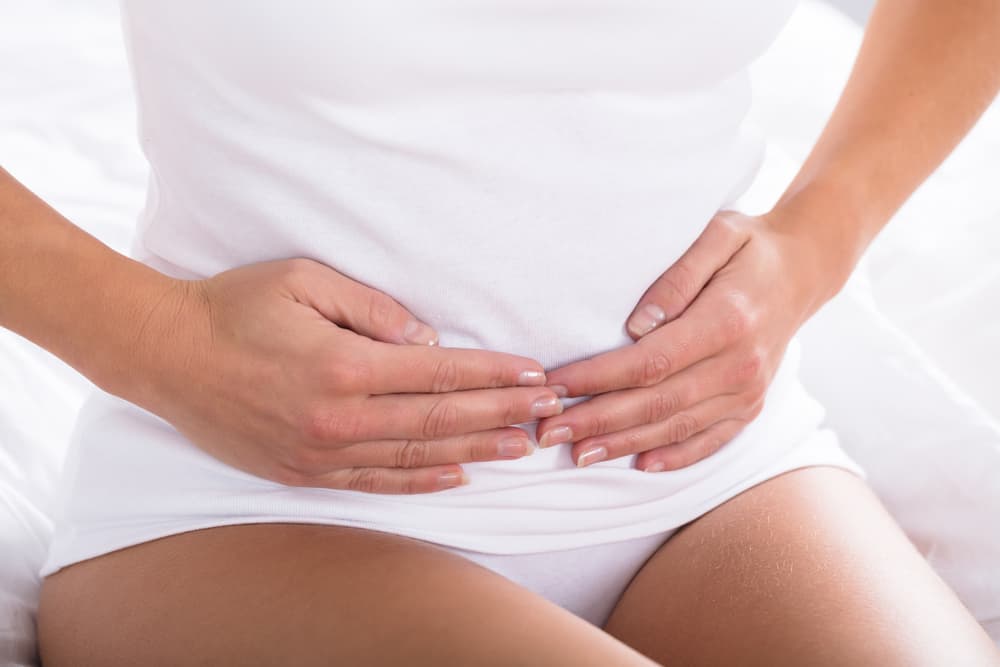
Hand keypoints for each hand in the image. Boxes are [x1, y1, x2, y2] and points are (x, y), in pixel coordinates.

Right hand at [132, 258, 561, 493]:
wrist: (168, 355)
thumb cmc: (235, 307)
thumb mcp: (305, 280)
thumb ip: (373, 309)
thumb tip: (427, 339)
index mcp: (344, 365)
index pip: (440, 372)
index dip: (493, 374)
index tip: (534, 375)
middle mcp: (339, 417)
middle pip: (439, 417)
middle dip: (501, 414)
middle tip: (546, 413)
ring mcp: (322, 452)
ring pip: (416, 454)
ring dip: (474, 450)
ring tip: (519, 447)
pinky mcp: (304, 471)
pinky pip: (375, 480)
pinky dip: (420, 480)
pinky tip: (456, 476)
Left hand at [535, 210, 838, 471]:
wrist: (804, 270)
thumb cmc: (750, 246)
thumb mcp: (718, 234)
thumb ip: (678, 275)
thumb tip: (637, 324)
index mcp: (727, 321)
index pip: (649, 361)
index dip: (598, 378)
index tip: (555, 386)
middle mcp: (741, 364)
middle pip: (657, 402)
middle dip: (597, 420)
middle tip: (548, 433)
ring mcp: (748, 391)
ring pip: (677, 428)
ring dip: (624, 444)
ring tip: (578, 454)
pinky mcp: (750, 406)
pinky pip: (710, 440)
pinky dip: (674, 457)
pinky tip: (639, 465)